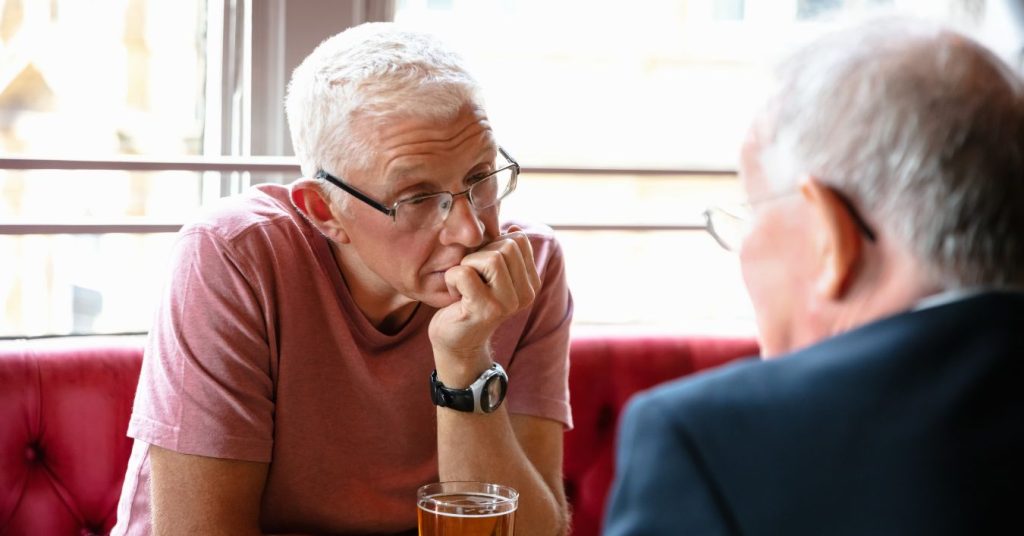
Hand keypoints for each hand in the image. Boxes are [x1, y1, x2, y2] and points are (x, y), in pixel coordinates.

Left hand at [428, 226, 541, 382]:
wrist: (456, 343)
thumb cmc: (470, 302)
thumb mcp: (492, 275)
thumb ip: (504, 253)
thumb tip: (515, 229)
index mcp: (530, 284)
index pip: (518, 240)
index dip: (493, 245)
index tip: (483, 269)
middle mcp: (525, 295)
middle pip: (507, 246)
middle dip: (480, 254)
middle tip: (471, 277)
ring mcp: (507, 303)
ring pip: (490, 257)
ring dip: (467, 265)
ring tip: (464, 286)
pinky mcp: (484, 309)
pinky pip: (464, 272)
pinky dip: (452, 278)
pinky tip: (454, 296)